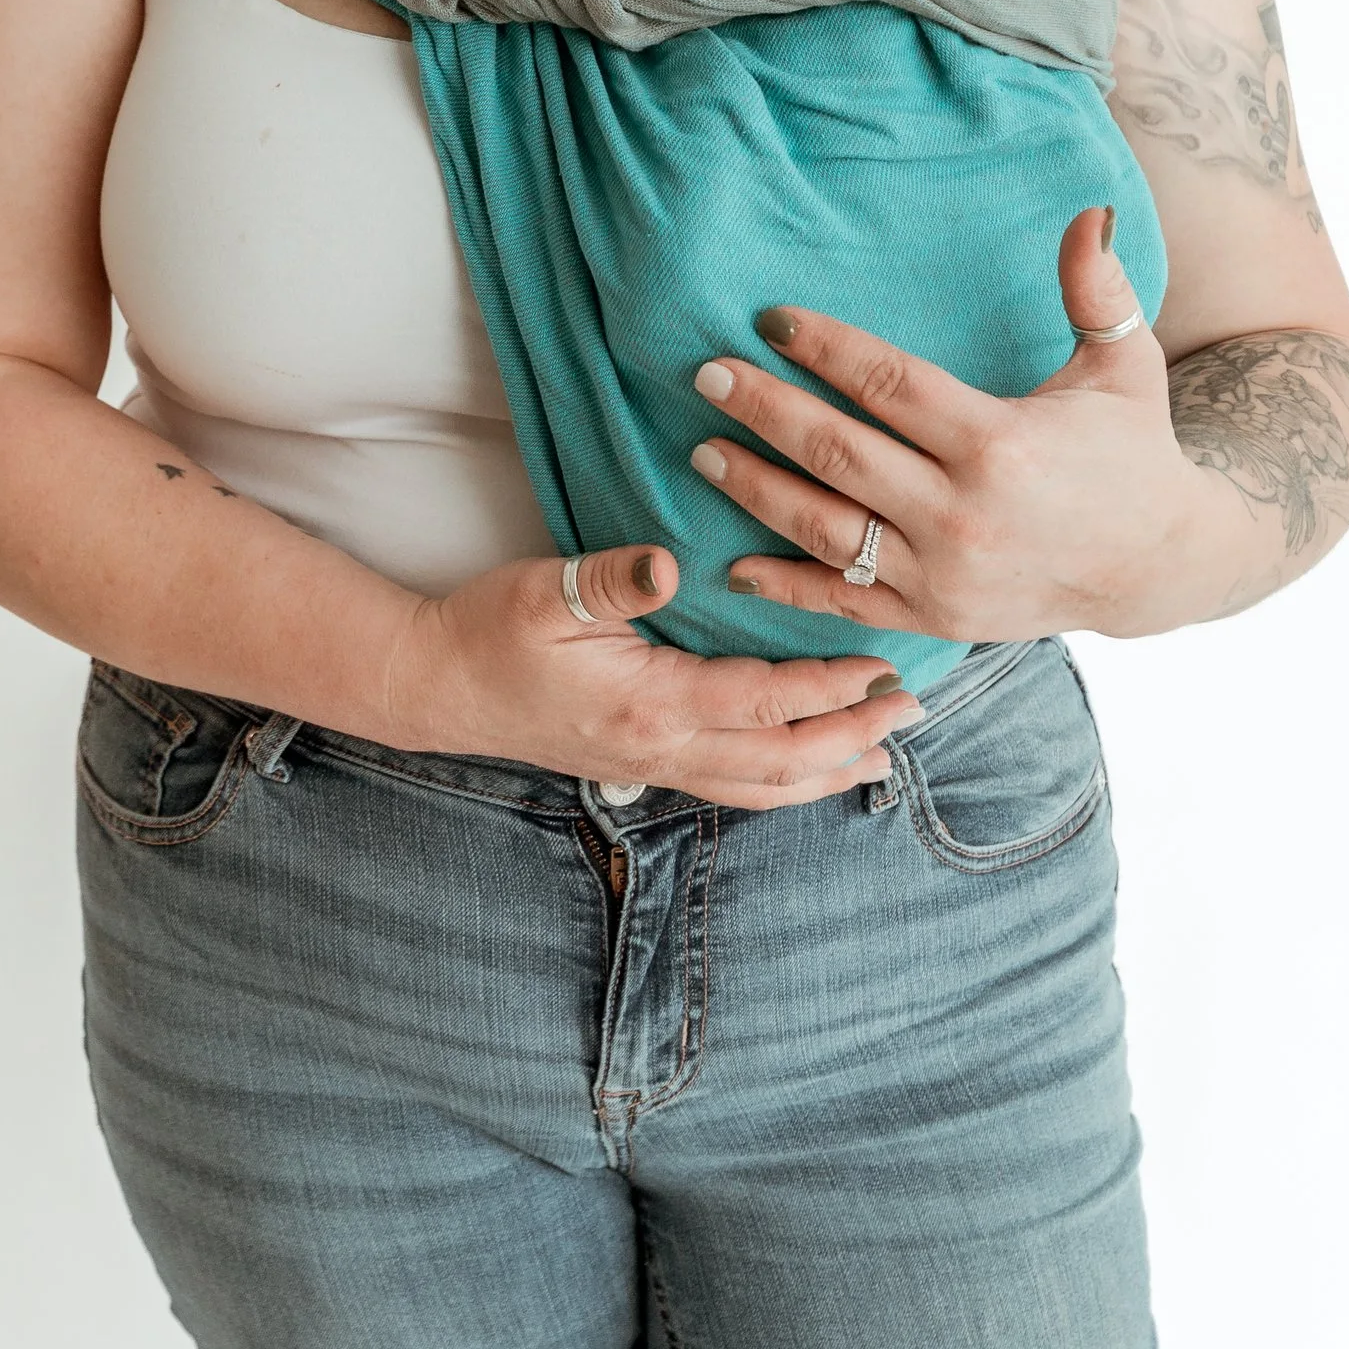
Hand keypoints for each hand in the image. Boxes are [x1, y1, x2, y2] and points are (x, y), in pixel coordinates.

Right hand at [391, 538, 925, 808]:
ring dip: (827, 770)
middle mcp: (662, 748)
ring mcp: (654, 764)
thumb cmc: (488, 631)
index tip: (883, 664)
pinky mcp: (644, 765)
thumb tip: (666, 562)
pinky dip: (783, 782)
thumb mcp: (544, 592)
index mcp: (650, 704)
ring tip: (882, 756)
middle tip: (911, 710)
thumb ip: (613, 580)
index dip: (830, 686)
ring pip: (761, 786)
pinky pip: (733, 787)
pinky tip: (808, 769)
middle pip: (782, 759)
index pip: (763, 701)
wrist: (436, 687)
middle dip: (853, 736)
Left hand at [688, 208, 1215, 643]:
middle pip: (838, 453)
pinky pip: (842, 602)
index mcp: (999, 443)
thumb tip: (1090, 210)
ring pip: (824, 530)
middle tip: (706, 375)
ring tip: (703, 451)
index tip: (771, 319)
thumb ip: (1098, 290)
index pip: (889, 384)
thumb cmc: (1133, 451)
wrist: (1156, 565)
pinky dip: (784, 588)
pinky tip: (731, 564)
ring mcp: (942, 573)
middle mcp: (962, 513)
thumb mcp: (1125, 366)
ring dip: (756, 490)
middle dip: (764, 411)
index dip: (825, 348)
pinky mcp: (933, 617)